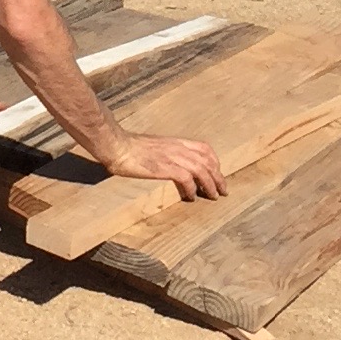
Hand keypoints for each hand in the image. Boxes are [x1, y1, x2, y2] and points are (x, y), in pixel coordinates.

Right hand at [100, 132, 229, 198]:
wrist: (117, 146)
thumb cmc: (128, 147)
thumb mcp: (153, 146)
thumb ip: (164, 152)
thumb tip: (168, 163)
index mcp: (176, 142)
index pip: (205, 149)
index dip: (215, 162)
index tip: (218, 173)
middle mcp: (178, 148)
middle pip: (208, 161)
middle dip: (218, 177)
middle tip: (223, 191)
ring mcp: (173, 157)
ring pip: (202, 170)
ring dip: (210, 185)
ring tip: (213, 196)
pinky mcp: (166, 167)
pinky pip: (187, 179)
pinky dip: (192, 189)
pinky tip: (191, 197)